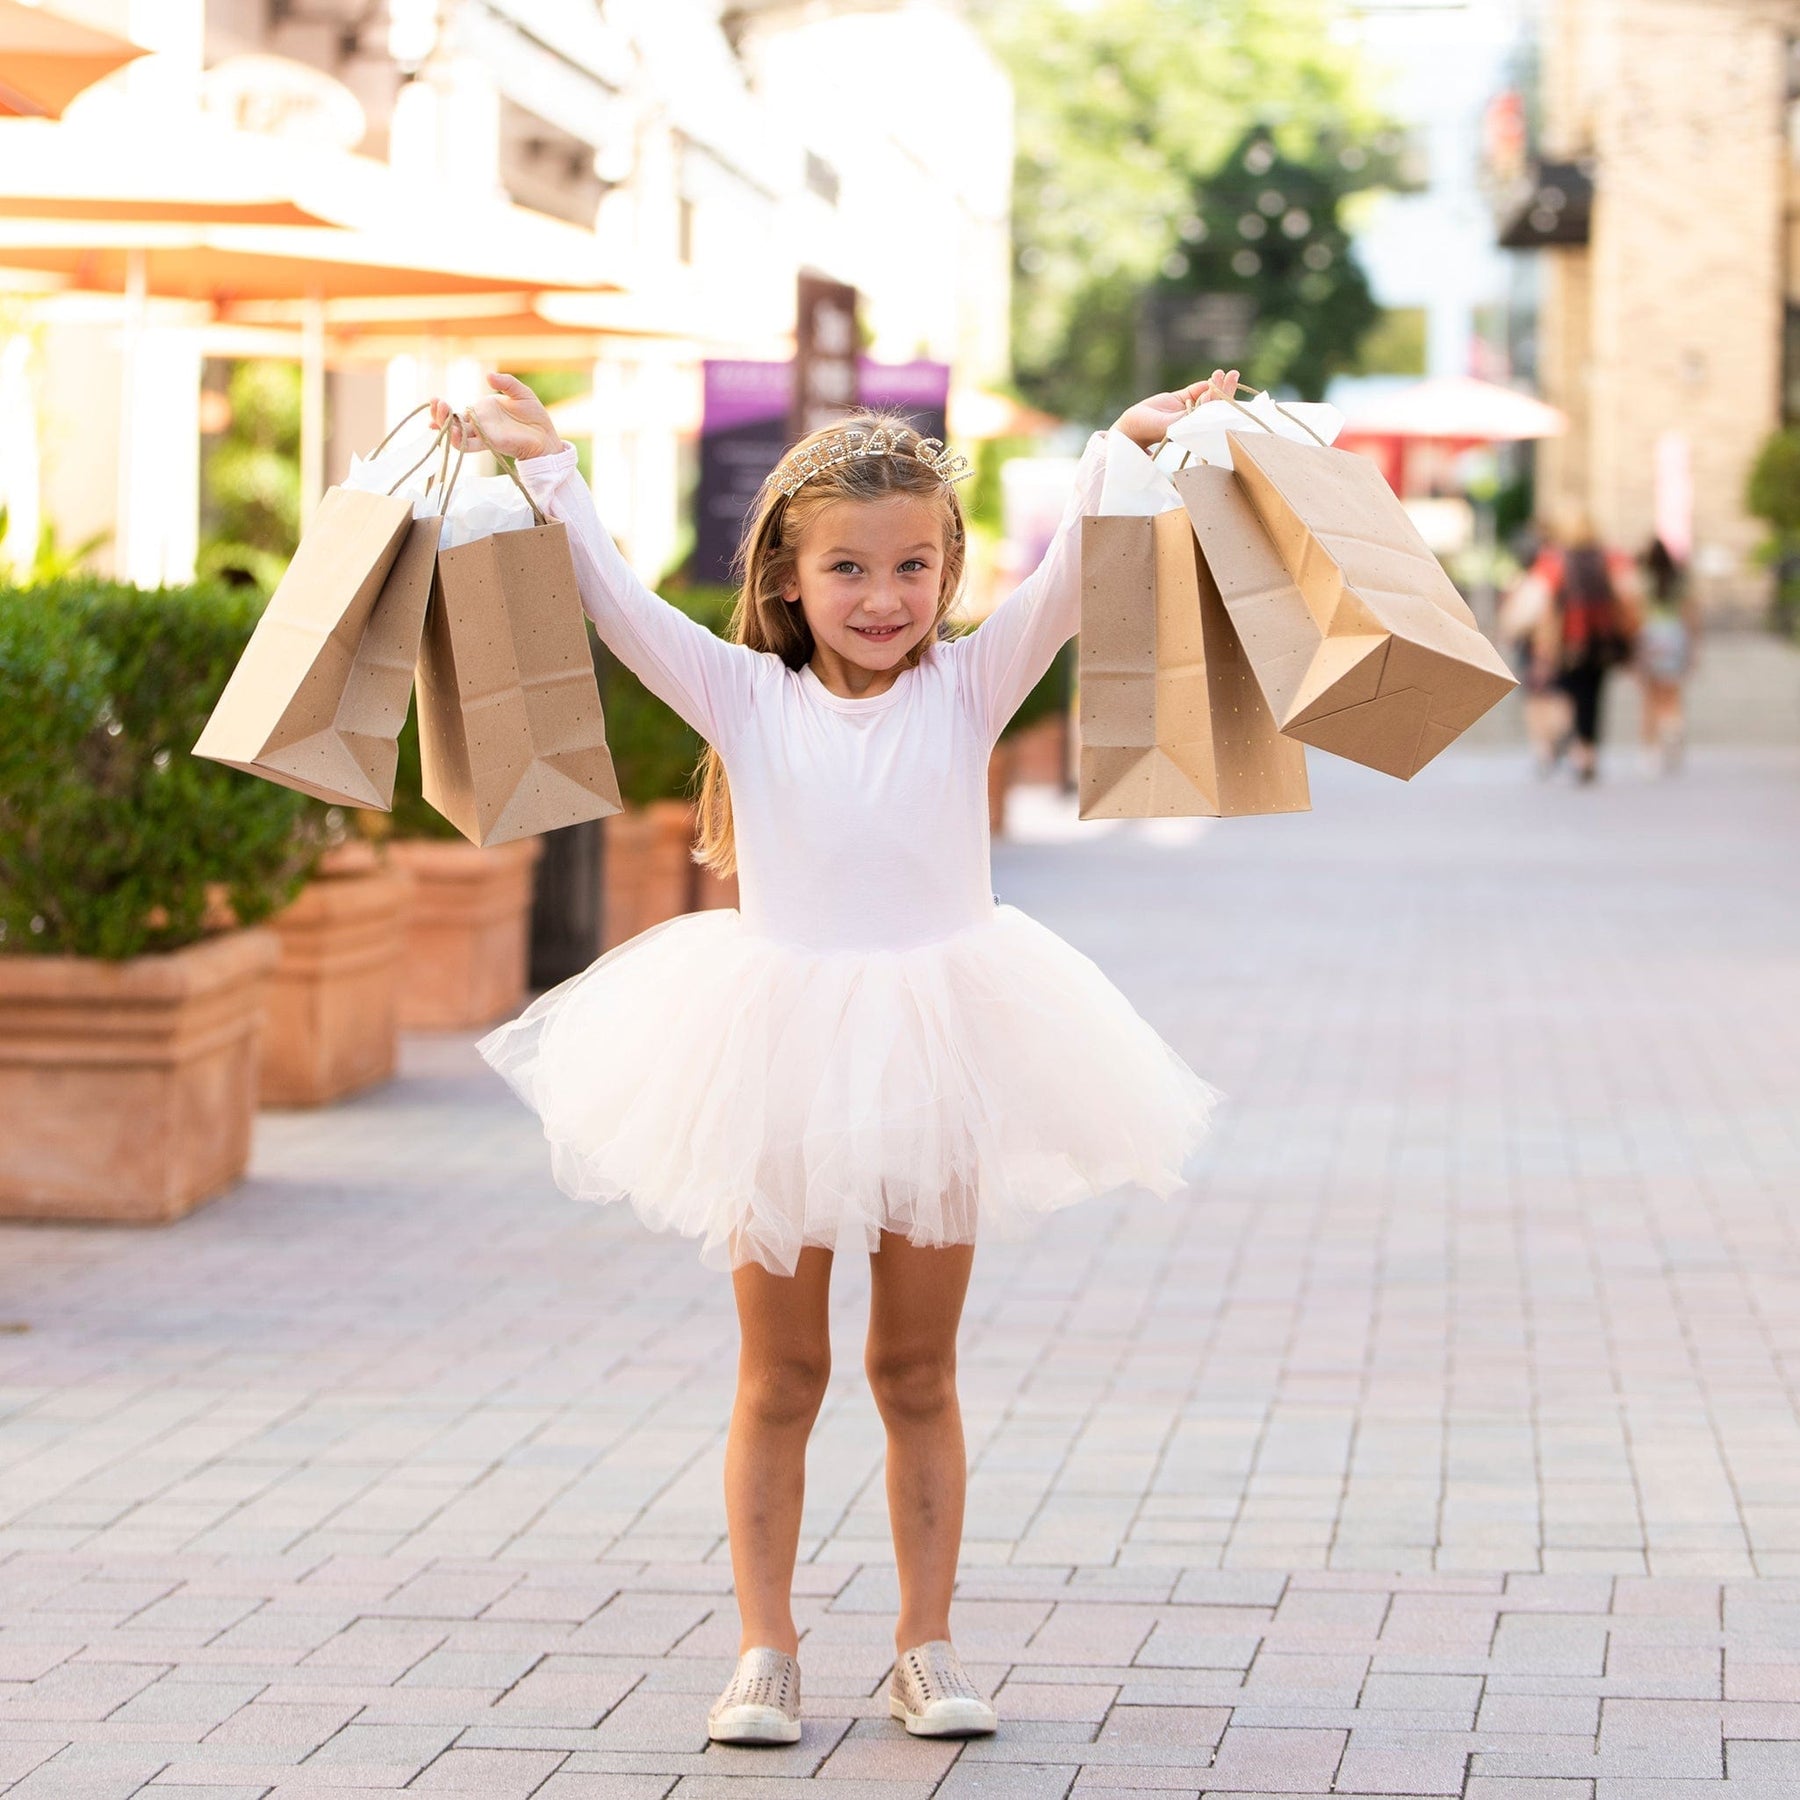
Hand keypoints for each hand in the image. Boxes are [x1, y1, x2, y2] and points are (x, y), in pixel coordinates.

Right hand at [427, 372, 560, 461]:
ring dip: (444, 425)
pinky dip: (458, 440)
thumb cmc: (534, 415)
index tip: (434, 401)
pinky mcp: (489, 443)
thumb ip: (505, 382)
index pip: (456, 412)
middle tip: (435, 403)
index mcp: (482, 411)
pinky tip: (452, 431)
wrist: (545, 435)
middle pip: (451, 423)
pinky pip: (469, 445)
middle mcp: (478, 424)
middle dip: (439, 414)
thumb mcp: (520, 392)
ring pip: (456, 434)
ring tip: (438, 412)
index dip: (443, 410)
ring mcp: (483, 434)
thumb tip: (488, 376)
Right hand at [1111, 369, 1240, 452]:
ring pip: (1206, 396)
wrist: (1129, 428)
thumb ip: (1184, 417)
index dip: (1217, 402)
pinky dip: (1203, 385)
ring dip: (1215, 384)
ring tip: (1224, 373)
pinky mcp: (1179, 401)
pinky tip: (1212, 378)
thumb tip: (1204, 407)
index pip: (1210, 415)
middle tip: (1233, 375)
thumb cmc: (1146, 431)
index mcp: (1193, 431)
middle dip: (1224, 391)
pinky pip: (1195, 391)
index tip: (1216, 391)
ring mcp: (1187, 410)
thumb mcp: (1167, 426)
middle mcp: (1193, 421)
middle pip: (1213, 405)